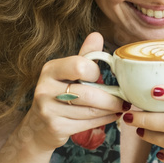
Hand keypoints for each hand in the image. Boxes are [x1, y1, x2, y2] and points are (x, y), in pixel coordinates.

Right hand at [20, 32, 124, 151]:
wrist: (38, 126)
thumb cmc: (59, 93)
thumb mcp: (68, 72)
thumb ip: (84, 56)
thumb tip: (97, 35)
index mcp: (50, 69)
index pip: (79, 66)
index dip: (95, 72)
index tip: (102, 76)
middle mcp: (45, 89)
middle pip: (88, 93)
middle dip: (112, 98)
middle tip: (125, 99)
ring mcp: (48, 110)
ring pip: (90, 111)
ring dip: (111, 110)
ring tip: (121, 107)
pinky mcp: (56, 127)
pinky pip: (88, 123)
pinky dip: (104, 120)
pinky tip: (112, 116)